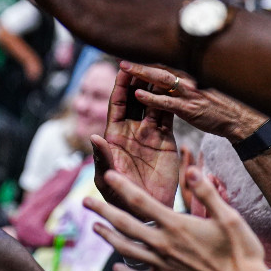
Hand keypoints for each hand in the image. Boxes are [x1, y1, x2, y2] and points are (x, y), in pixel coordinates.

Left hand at [82, 168, 267, 270]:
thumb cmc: (242, 253)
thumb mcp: (230, 217)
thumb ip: (208, 193)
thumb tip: (191, 170)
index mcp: (177, 226)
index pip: (141, 202)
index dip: (122, 187)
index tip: (107, 176)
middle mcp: (164, 245)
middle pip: (125, 225)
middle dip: (102, 211)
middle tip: (84, 201)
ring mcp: (163, 266)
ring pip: (126, 250)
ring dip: (108, 238)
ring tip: (94, 227)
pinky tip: (116, 267)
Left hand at [91, 66, 179, 213]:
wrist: (145, 211)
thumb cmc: (119, 195)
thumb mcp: (108, 177)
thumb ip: (103, 158)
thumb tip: (95, 137)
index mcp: (114, 135)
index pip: (116, 104)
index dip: (120, 86)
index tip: (123, 67)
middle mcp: (131, 130)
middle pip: (135, 98)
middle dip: (139, 79)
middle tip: (144, 59)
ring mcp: (150, 133)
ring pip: (153, 103)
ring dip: (156, 86)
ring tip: (162, 66)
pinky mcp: (167, 140)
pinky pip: (168, 116)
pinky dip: (170, 101)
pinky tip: (175, 87)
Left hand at [119, 61, 267, 141]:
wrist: (241, 120)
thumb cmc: (221, 105)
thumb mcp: (205, 88)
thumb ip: (188, 82)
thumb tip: (171, 78)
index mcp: (191, 75)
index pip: (165, 64)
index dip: (148, 60)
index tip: (131, 54)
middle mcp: (189, 80)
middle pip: (160, 68)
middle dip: (140, 64)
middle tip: (122, 59)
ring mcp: (189, 94)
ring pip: (161, 80)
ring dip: (142, 73)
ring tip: (124, 69)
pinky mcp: (189, 109)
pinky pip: (167, 102)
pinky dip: (152, 98)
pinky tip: (138, 94)